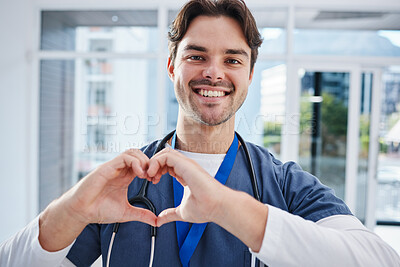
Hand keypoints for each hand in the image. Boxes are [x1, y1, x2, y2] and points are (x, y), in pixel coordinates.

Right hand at [64, 148, 155, 224]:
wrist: (82, 212)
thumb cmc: (99, 210)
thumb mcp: (126, 213)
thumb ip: (141, 214)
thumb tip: (156, 220)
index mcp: (125, 177)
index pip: (141, 164)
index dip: (151, 169)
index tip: (155, 180)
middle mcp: (119, 170)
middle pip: (138, 154)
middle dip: (149, 163)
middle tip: (152, 176)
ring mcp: (113, 167)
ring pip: (132, 152)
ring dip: (143, 160)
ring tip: (146, 175)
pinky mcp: (106, 168)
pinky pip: (124, 157)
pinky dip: (135, 162)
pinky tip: (139, 173)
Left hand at [147, 147, 267, 251]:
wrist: (217, 207)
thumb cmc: (206, 208)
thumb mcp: (182, 212)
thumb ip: (170, 214)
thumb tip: (160, 220)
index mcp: (186, 174)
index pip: (168, 164)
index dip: (157, 170)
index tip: (152, 182)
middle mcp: (186, 167)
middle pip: (164, 156)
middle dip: (153, 165)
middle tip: (148, 178)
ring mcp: (186, 164)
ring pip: (164, 153)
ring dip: (153, 163)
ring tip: (149, 176)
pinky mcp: (185, 164)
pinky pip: (166, 155)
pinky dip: (156, 162)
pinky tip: (153, 175)